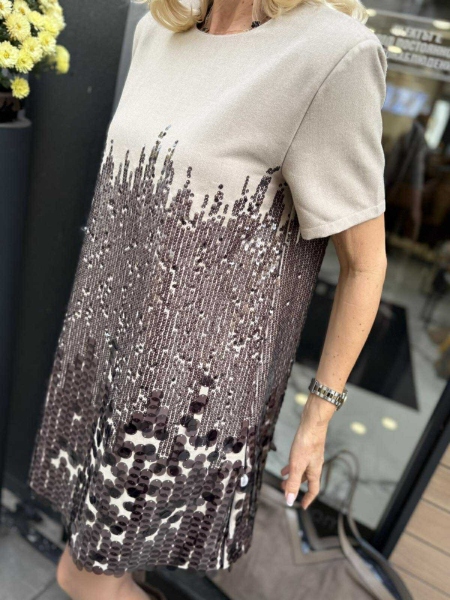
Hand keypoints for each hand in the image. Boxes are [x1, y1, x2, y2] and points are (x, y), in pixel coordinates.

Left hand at [280, 393, 334, 508]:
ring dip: (293, 476)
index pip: (313, 490)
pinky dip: (293, 465)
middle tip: (284, 490)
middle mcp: (315, 465)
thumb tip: (289, 501)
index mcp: (315, 471)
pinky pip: (300, 461)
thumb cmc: (306, 443)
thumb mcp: (297, 465)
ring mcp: (312, 456)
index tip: (301, 506)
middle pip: (307, 480)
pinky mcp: (307, 447)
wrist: (312, 422)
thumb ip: (293, 483)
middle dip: (296, 487)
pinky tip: (285, 464)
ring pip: (302, 470)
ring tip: (282, 478)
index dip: (307, 499)